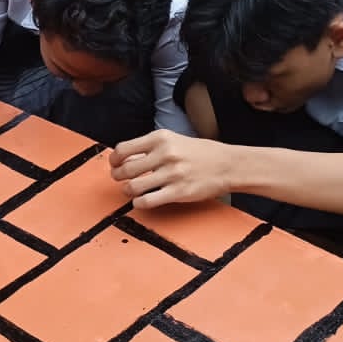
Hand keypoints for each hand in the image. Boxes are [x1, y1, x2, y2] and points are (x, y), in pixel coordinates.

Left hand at [109, 131, 233, 208]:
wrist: (228, 165)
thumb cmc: (201, 153)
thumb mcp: (174, 140)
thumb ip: (150, 148)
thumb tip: (124, 159)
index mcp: (161, 138)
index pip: (123, 149)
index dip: (114, 160)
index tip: (115, 165)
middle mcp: (165, 154)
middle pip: (125, 169)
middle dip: (118, 177)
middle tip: (121, 179)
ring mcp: (172, 174)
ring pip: (133, 187)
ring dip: (127, 191)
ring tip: (131, 191)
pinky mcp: (178, 192)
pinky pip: (147, 201)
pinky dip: (138, 203)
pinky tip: (142, 200)